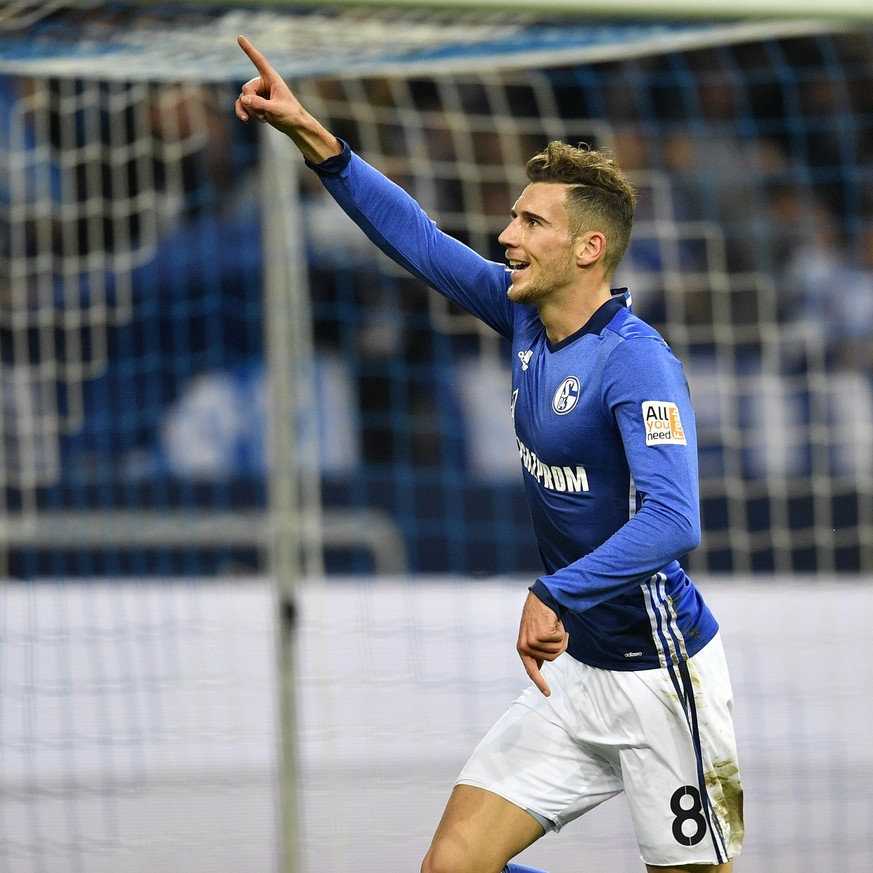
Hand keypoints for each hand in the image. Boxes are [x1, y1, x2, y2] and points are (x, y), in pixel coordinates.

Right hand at [234, 35, 340, 162]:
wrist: (294, 126)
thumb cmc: (291, 115)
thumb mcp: (276, 110)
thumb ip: (260, 104)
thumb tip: (243, 99)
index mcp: (272, 78)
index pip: (259, 61)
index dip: (249, 50)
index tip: (240, 37)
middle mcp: (263, 83)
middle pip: (246, 89)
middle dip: (252, 103)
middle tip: (264, 113)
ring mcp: (258, 93)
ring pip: (243, 98)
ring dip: (250, 111)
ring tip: (263, 118)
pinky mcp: (255, 103)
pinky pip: (241, 104)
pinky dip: (242, 112)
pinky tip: (246, 120)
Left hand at [516, 590, 568, 696]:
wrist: (541, 599)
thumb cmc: (540, 618)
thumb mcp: (535, 636)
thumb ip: (537, 651)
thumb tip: (538, 667)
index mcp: (523, 649)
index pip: (531, 670)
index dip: (540, 682)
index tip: (547, 693)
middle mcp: (526, 647)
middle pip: (552, 658)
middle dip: (559, 646)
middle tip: (556, 632)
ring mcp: (533, 641)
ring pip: (557, 651)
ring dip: (560, 638)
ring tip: (554, 626)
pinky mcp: (541, 635)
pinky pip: (559, 641)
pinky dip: (561, 631)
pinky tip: (555, 622)